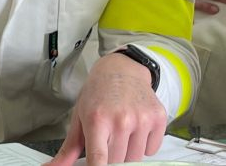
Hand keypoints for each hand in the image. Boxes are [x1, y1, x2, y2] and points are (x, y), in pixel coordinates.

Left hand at [47, 53, 166, 165]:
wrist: (121, 69)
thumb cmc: (97, 94)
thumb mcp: (79, 118)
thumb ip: (68, 149)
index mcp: (97, 120)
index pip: (99, 159)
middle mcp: (121, 119)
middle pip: (118, 162)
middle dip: (111, 157)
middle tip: (107, 140)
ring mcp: (142, 118)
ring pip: (136, 158)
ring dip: (128, 152)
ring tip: (121, 132)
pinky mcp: (158, 118)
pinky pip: (151, 149)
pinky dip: (144, 145)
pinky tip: (136, 128)